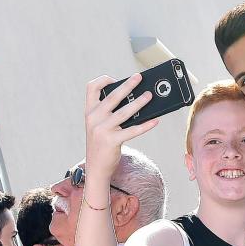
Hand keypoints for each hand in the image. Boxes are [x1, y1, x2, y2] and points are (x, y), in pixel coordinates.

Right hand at [84, 74, 158, 191]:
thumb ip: (109, 113)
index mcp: (89, 112)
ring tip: (149, 96)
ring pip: (124, 112)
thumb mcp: (99, 126)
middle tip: (139, 77)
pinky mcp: (112, 141)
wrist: (96, 168)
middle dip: (128, 85)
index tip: (114, 79)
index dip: (103, 80)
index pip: (91, 88)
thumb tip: (135, 100)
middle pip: (112, 96)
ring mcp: (102, 130)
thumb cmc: (102, 145)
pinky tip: (155, 120)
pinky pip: (132, 130)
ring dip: (139, 102)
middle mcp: (93, 119)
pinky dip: (145, 125)